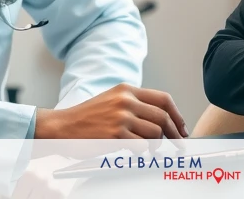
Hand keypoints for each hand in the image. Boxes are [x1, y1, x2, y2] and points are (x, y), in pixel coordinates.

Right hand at [33, 84, 186, 138]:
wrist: (62, 127)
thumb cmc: (86, 117)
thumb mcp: (111, 100)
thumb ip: (134, 105)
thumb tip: (160, 120)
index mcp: (126, 90)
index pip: (163, 99)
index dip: (177, 115)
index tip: (182, 128)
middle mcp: (125, 100)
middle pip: (163, 117)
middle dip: (175, 134)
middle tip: (179, 145)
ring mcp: (121, 117)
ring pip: (155, 134)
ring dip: (156, 146)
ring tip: (149, 150)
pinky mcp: (115, 135)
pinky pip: (141, 147)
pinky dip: (142, 153)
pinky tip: (136, 153)